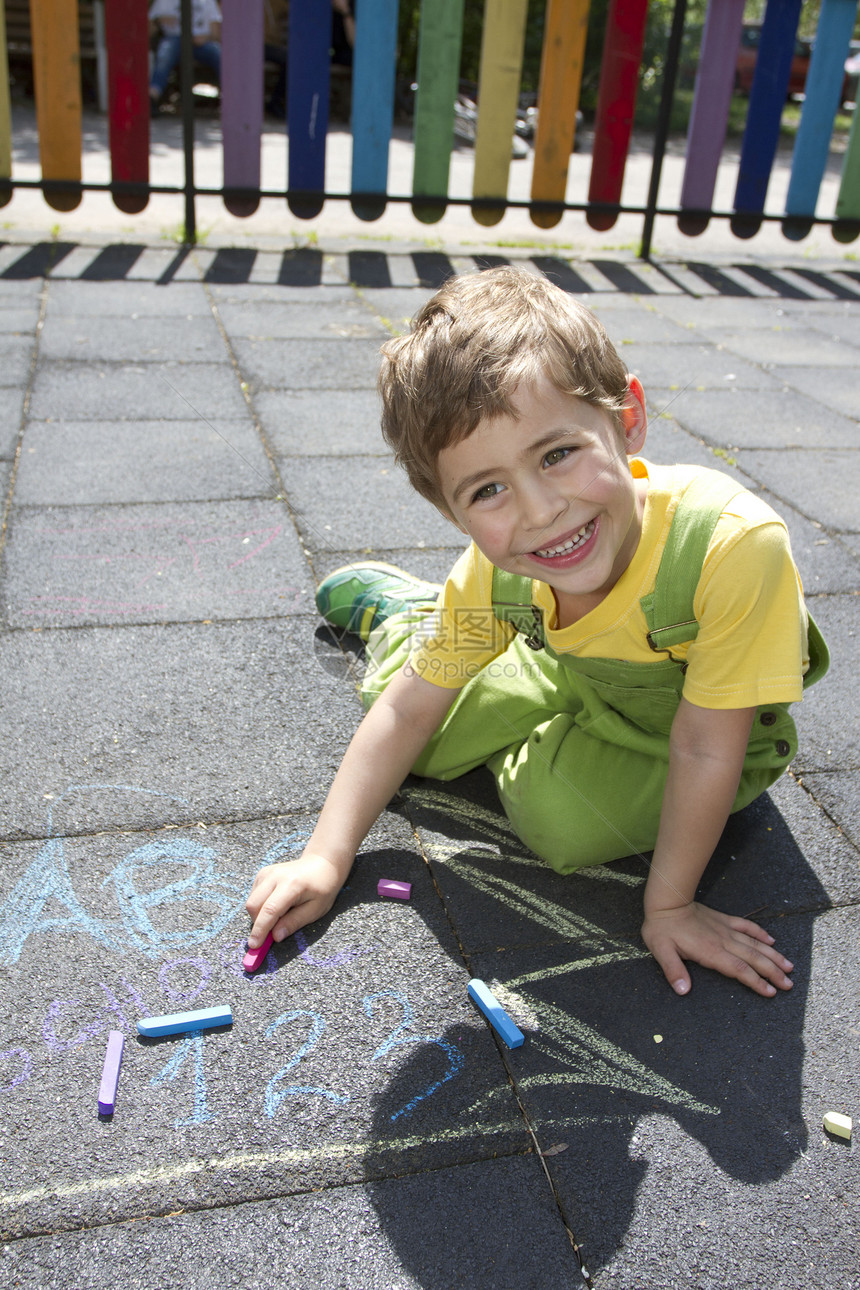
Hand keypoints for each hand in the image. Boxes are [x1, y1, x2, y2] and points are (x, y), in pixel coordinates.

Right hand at [245, 853, 344, 946]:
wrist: (321, 864)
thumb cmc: (322, 889)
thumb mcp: (315, 910)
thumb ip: (294, 922)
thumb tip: (275, 937)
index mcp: (292, 885)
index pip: (270, 910)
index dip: (261, 929)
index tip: (255, 945)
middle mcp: (276, 876)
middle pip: (254, 905)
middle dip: (257, 924)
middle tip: (270, 934)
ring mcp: (267, 873)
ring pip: (251, 901)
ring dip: (259, 915)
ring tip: (280, 915)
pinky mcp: (262, 873)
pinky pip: (253, 895)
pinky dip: (260, 906)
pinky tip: (276, 904)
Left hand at [641, 902, 793, 997]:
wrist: (667, 900)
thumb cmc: (662, 928)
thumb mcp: (661, 951)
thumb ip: (673, 971)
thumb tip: (682, 991)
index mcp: (711, 951)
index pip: (739, 970)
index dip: (756, 982)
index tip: (771, 992)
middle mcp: (724, 941)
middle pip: (754, 958)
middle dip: (773, 972)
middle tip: (790, 984)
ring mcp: (726, 929)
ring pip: (755, 944)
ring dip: (773, 956)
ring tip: (789, 966)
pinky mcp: (724, 920)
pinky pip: (746, 926)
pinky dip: (760, 933)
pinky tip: (771, 941)